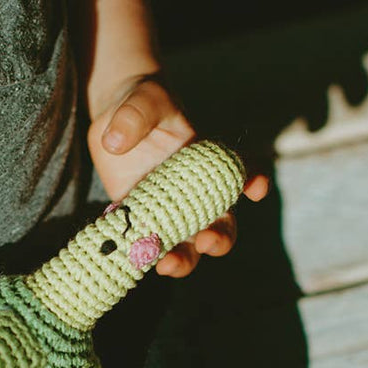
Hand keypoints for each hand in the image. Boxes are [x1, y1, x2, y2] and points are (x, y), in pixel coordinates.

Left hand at [89, 78, 268, 277]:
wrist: (114, 120)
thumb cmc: (139, 103)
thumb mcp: (141, 101)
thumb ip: (134, 117)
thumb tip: (114, 142)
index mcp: (207, 161)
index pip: (241, 172)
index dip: (254, 182)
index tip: (254, 189)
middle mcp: (194, 192)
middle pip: (221, 224)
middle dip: (220, 238)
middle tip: (206, 241)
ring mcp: (168, 209)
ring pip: (186, 245)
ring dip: (183, 259)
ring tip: (166, 265)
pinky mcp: (140, 219)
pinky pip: (147, 244)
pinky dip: (143, 256)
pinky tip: (133, 260)